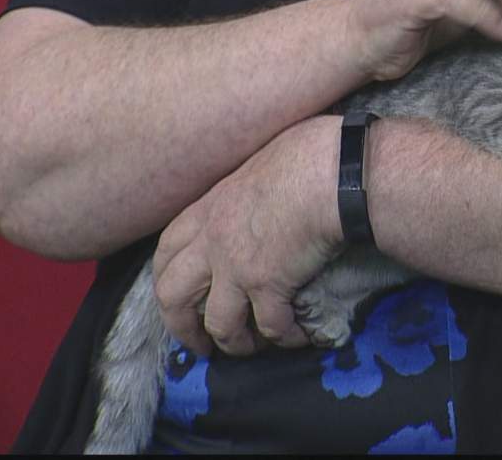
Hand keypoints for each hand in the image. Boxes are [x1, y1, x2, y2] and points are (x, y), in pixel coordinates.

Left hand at [152, 116, 343, 356]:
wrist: (334, 171)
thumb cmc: (309, 153)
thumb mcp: (261, 164)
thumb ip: (249, 189)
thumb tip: (268, 196)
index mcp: (208, 208)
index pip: (167, 250)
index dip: (167, 279)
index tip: (180, 298)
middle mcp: (212, 241)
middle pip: (172, 296)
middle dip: (182, 327)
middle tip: (201, 344)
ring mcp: (236, 266)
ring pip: (218, 324)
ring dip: (235, 343)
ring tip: (252, 348)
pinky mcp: (269, 285)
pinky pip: (269, 326)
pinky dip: (284, 337)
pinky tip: (299, 336)